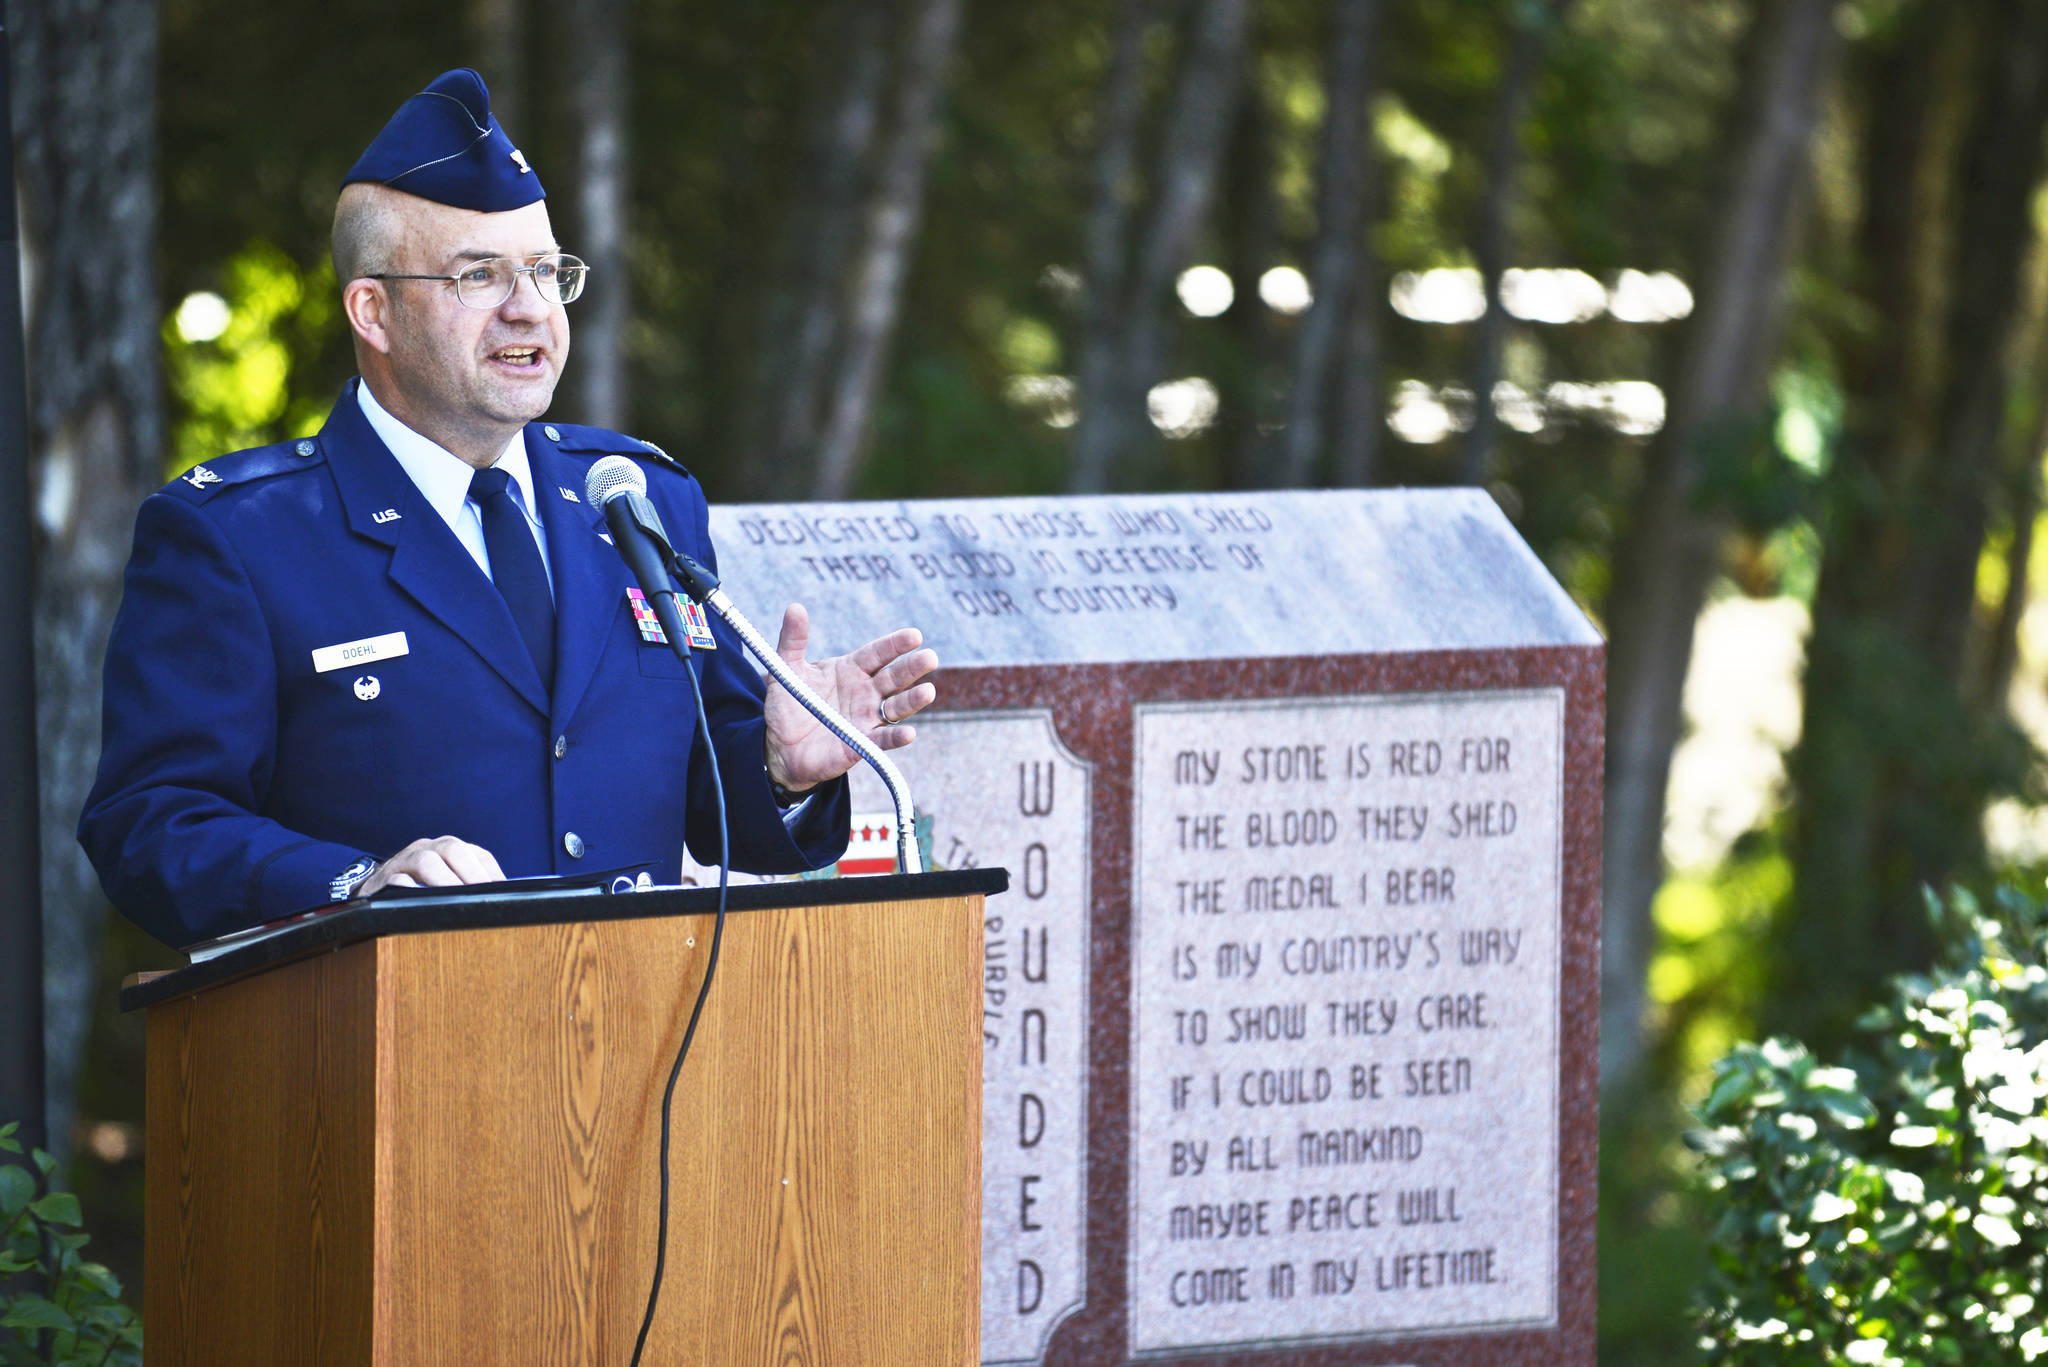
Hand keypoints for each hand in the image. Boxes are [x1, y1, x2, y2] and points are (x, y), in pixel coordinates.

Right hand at [359, 835, 505, 895]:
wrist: (372, 893)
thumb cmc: (418, 891)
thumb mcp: (445, 884)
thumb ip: (468, 888)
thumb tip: (500, 902)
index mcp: (447, 849)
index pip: (477, 854)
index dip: (492, 873)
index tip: (505, 893)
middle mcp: (426, 849)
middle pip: (452, 849)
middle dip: (472, 874)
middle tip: (483, 897)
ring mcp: (402, 862)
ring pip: (425, 861)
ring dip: (445, 882)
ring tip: (457, 902)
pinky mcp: (381, 880)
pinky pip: (395, 880)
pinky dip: (409, 889)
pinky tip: (421, 904)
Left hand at [764, 602, 937, 791]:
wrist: (780, 746)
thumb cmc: (788, 705)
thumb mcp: (787, 670)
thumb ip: (793, 640)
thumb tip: (794, 607)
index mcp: (852, 669)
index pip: (878, 654)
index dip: (896, 645)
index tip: (915, 636)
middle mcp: (866, 692)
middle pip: (894, 678)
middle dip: (913, 668)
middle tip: (930, 657)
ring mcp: (867, 718)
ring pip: (896, 707)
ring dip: (913, 700)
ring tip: (929, 691)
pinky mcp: (862, 744)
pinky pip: (883, 740)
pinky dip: (896, 737)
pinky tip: (909, 733)